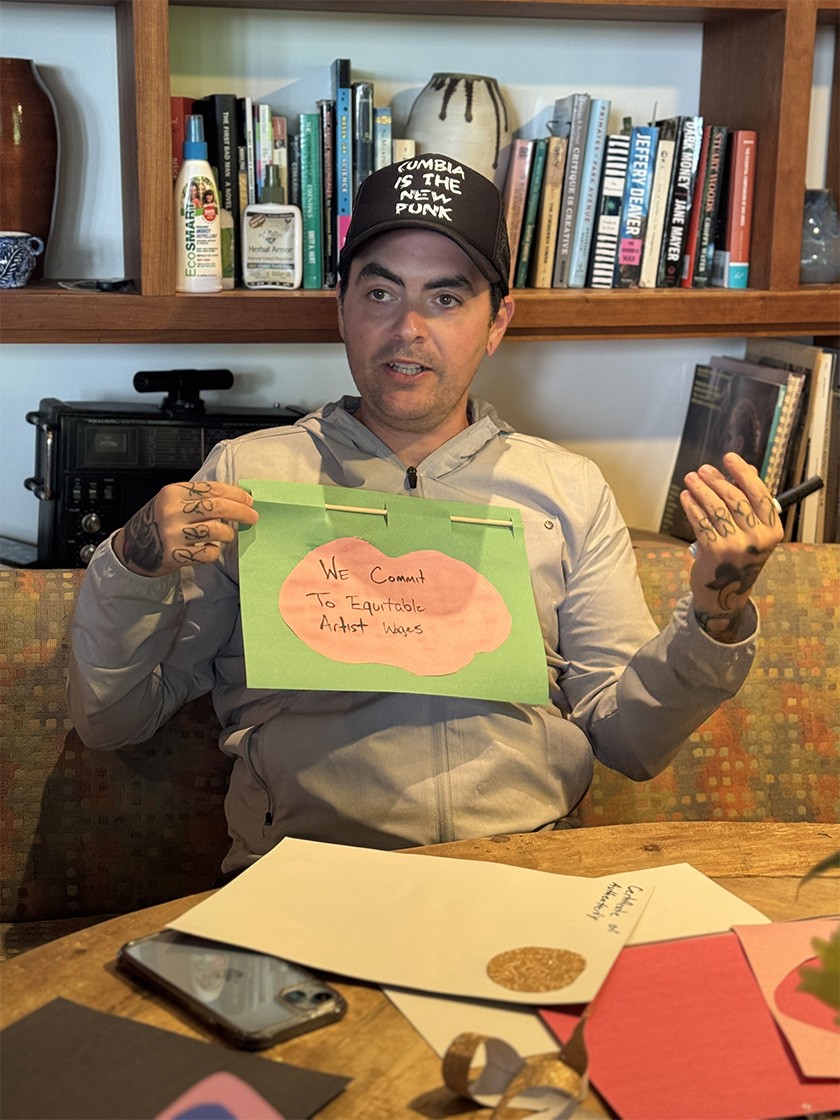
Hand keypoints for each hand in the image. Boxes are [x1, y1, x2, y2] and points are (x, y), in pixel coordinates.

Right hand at [114, 480, 258, 576]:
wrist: (132, 548)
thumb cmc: (157, 522)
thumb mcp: (171, 501)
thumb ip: (197, 497)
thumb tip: (235, 498)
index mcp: (173, 492)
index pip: (213, 488)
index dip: (236, 494)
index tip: (249, 500)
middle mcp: (172, 511)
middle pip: (218, 507)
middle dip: (241, 511)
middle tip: (252, 516)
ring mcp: (173, 533)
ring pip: (216, 530)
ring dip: (229, 533)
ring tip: (229, 535)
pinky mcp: (175, 554)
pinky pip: (208, 553)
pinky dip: (214, 551)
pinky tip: (211, 549)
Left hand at [680, 452, 783, 642]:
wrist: (724, 593)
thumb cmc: (738, 556)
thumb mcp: (753, 532)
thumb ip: (751, 503)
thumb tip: (745, 470)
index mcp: (773, 531)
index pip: (760, 494)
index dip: (742, 472)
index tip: (729, 458)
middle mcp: (757, 538)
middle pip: (735, 498)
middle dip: (716, 479)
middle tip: (703, 470)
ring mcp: (736, 546)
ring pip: (715, 507)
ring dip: (700, 489)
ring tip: (690, 478)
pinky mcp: (714, 551)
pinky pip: (700, 521)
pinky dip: (691, 506)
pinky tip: (685, 497)